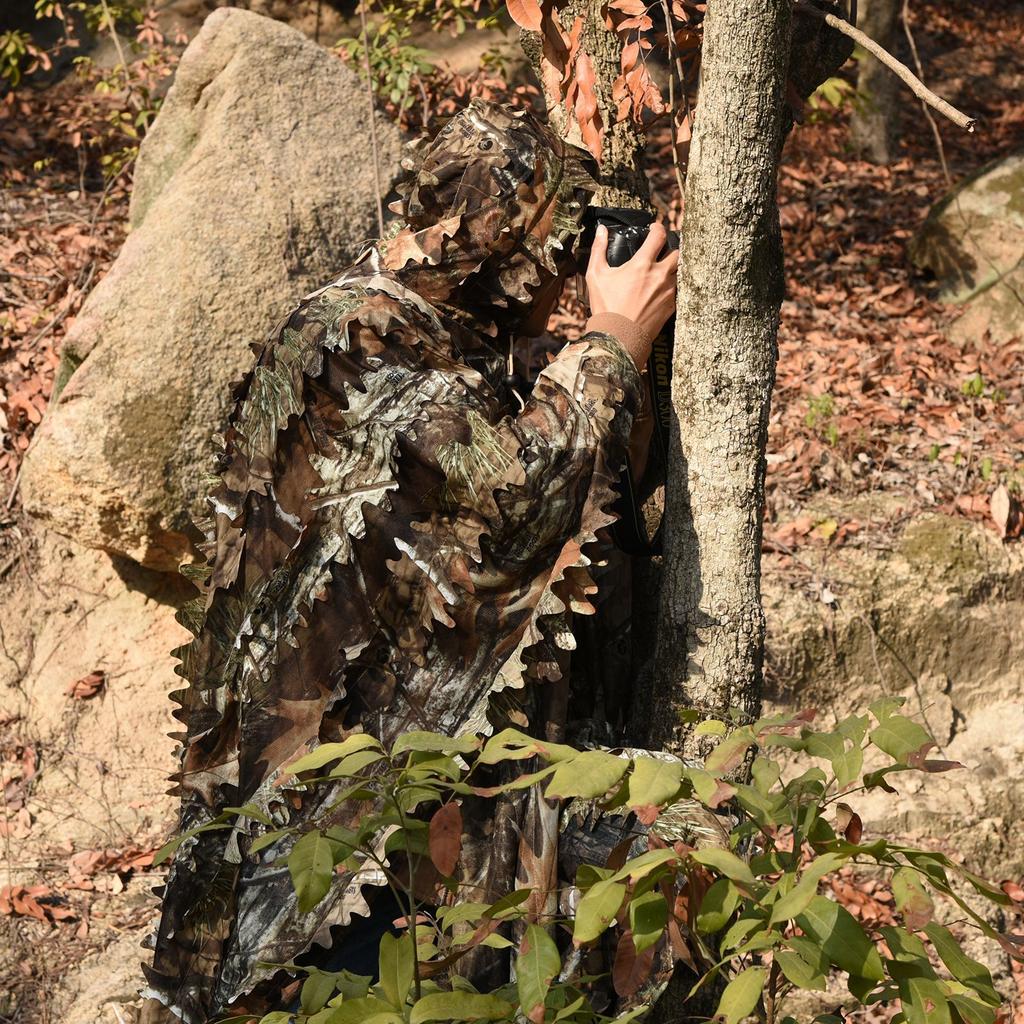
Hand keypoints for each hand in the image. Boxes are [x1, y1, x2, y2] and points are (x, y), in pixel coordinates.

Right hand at [585, 222, 678, 364]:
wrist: (619, 338)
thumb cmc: (606, 308)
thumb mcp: (596, 276)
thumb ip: (599, 250)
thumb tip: (601, 231)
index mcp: (642, 264)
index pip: (660, 235)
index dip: (657, 228)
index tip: (654, 229)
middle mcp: (660, 275)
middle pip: (677, 251)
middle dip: (670, 248)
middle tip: (661, 250)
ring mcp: (668, 291)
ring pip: (680, 270)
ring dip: (672, 267)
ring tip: (661, 269)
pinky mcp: (672, 306)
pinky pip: (678, 289)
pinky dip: (671, 285)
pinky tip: (660, 288)